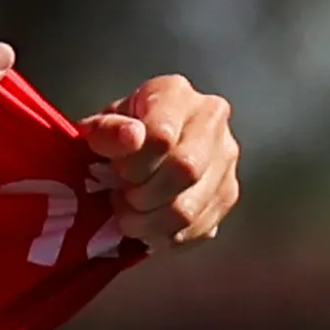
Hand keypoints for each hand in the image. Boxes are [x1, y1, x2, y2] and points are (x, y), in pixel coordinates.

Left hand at [79, 75, 238, 254]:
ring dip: (151, 223)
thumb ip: (107, 131)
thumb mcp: (101, 127)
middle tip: (121, 198)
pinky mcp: (228, 192)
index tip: (116, 171)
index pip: (162, 136)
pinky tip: (150, 228)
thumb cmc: (119, 134)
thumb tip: (132, 137)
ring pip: (192, 207)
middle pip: (185, 170)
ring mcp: (226, 158)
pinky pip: (200, 228)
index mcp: (176, 93)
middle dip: (143, 195)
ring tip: (131, 215)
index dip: (133, 164)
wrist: (142, 148)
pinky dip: (168, 237)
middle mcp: (212, 120)